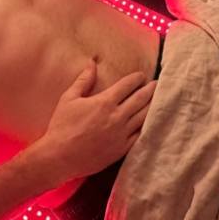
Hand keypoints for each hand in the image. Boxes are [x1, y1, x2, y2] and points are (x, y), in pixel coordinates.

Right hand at [35, 61, 156, 183]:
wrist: (60, 157)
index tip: (141, 75)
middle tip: (157, 84)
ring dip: (152, 106)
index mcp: (105, 102)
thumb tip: (92, 63)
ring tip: (158, 100)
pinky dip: (147, 126)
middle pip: (140, 99)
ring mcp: (121, 134)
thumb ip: (83, 80)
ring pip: (144, 117)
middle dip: (150, 89)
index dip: (136, 78)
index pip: (127, 85)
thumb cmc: (62, 126)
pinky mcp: (122, 149)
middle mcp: (117, 117)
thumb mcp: (69, 98)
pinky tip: (149, 122)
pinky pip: (140, 135)